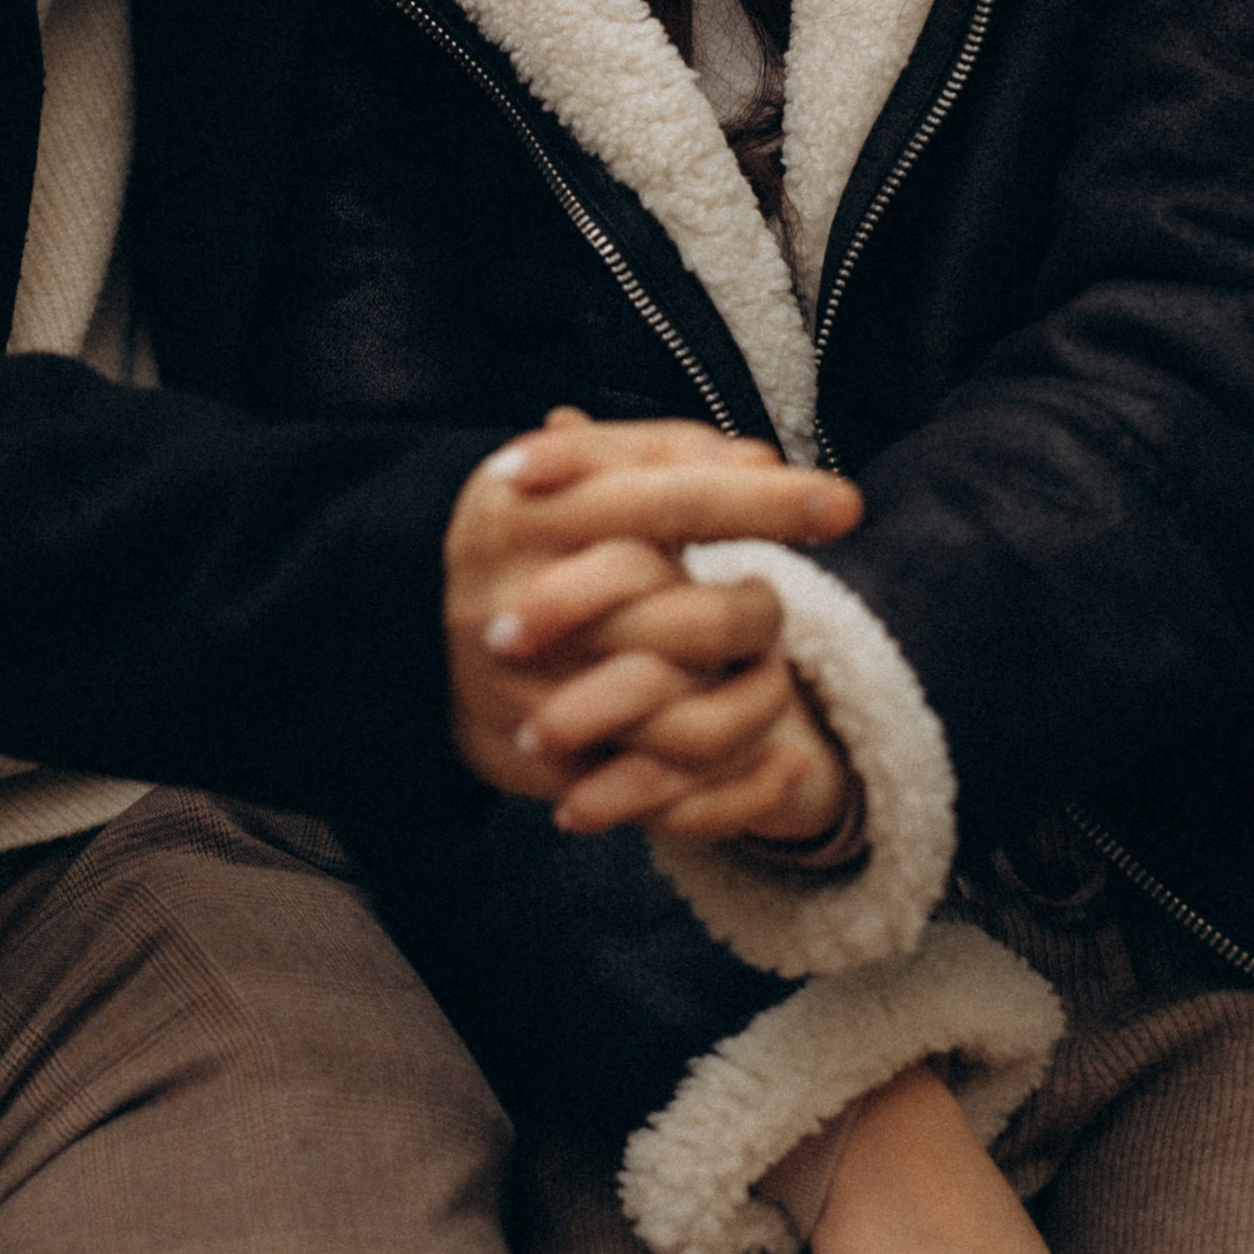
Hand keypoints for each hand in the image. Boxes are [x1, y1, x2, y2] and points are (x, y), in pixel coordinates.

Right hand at [444, 408, 859, 809]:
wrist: (407, 622)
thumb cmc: (527, 525)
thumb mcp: (575, 468)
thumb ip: (667, 454)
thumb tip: (764, 461)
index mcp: (539, 513)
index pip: (669, 502)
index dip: (763, 504)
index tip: (846, 505)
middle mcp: (530, 605)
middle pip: (686, 620)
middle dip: (758, 613)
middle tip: (772, 601)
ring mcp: (537, 695)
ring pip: (687, 722)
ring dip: (760, 703)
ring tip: (775, 674)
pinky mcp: (552, 769)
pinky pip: (667, 799)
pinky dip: (742, 788)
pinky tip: (792, 760)